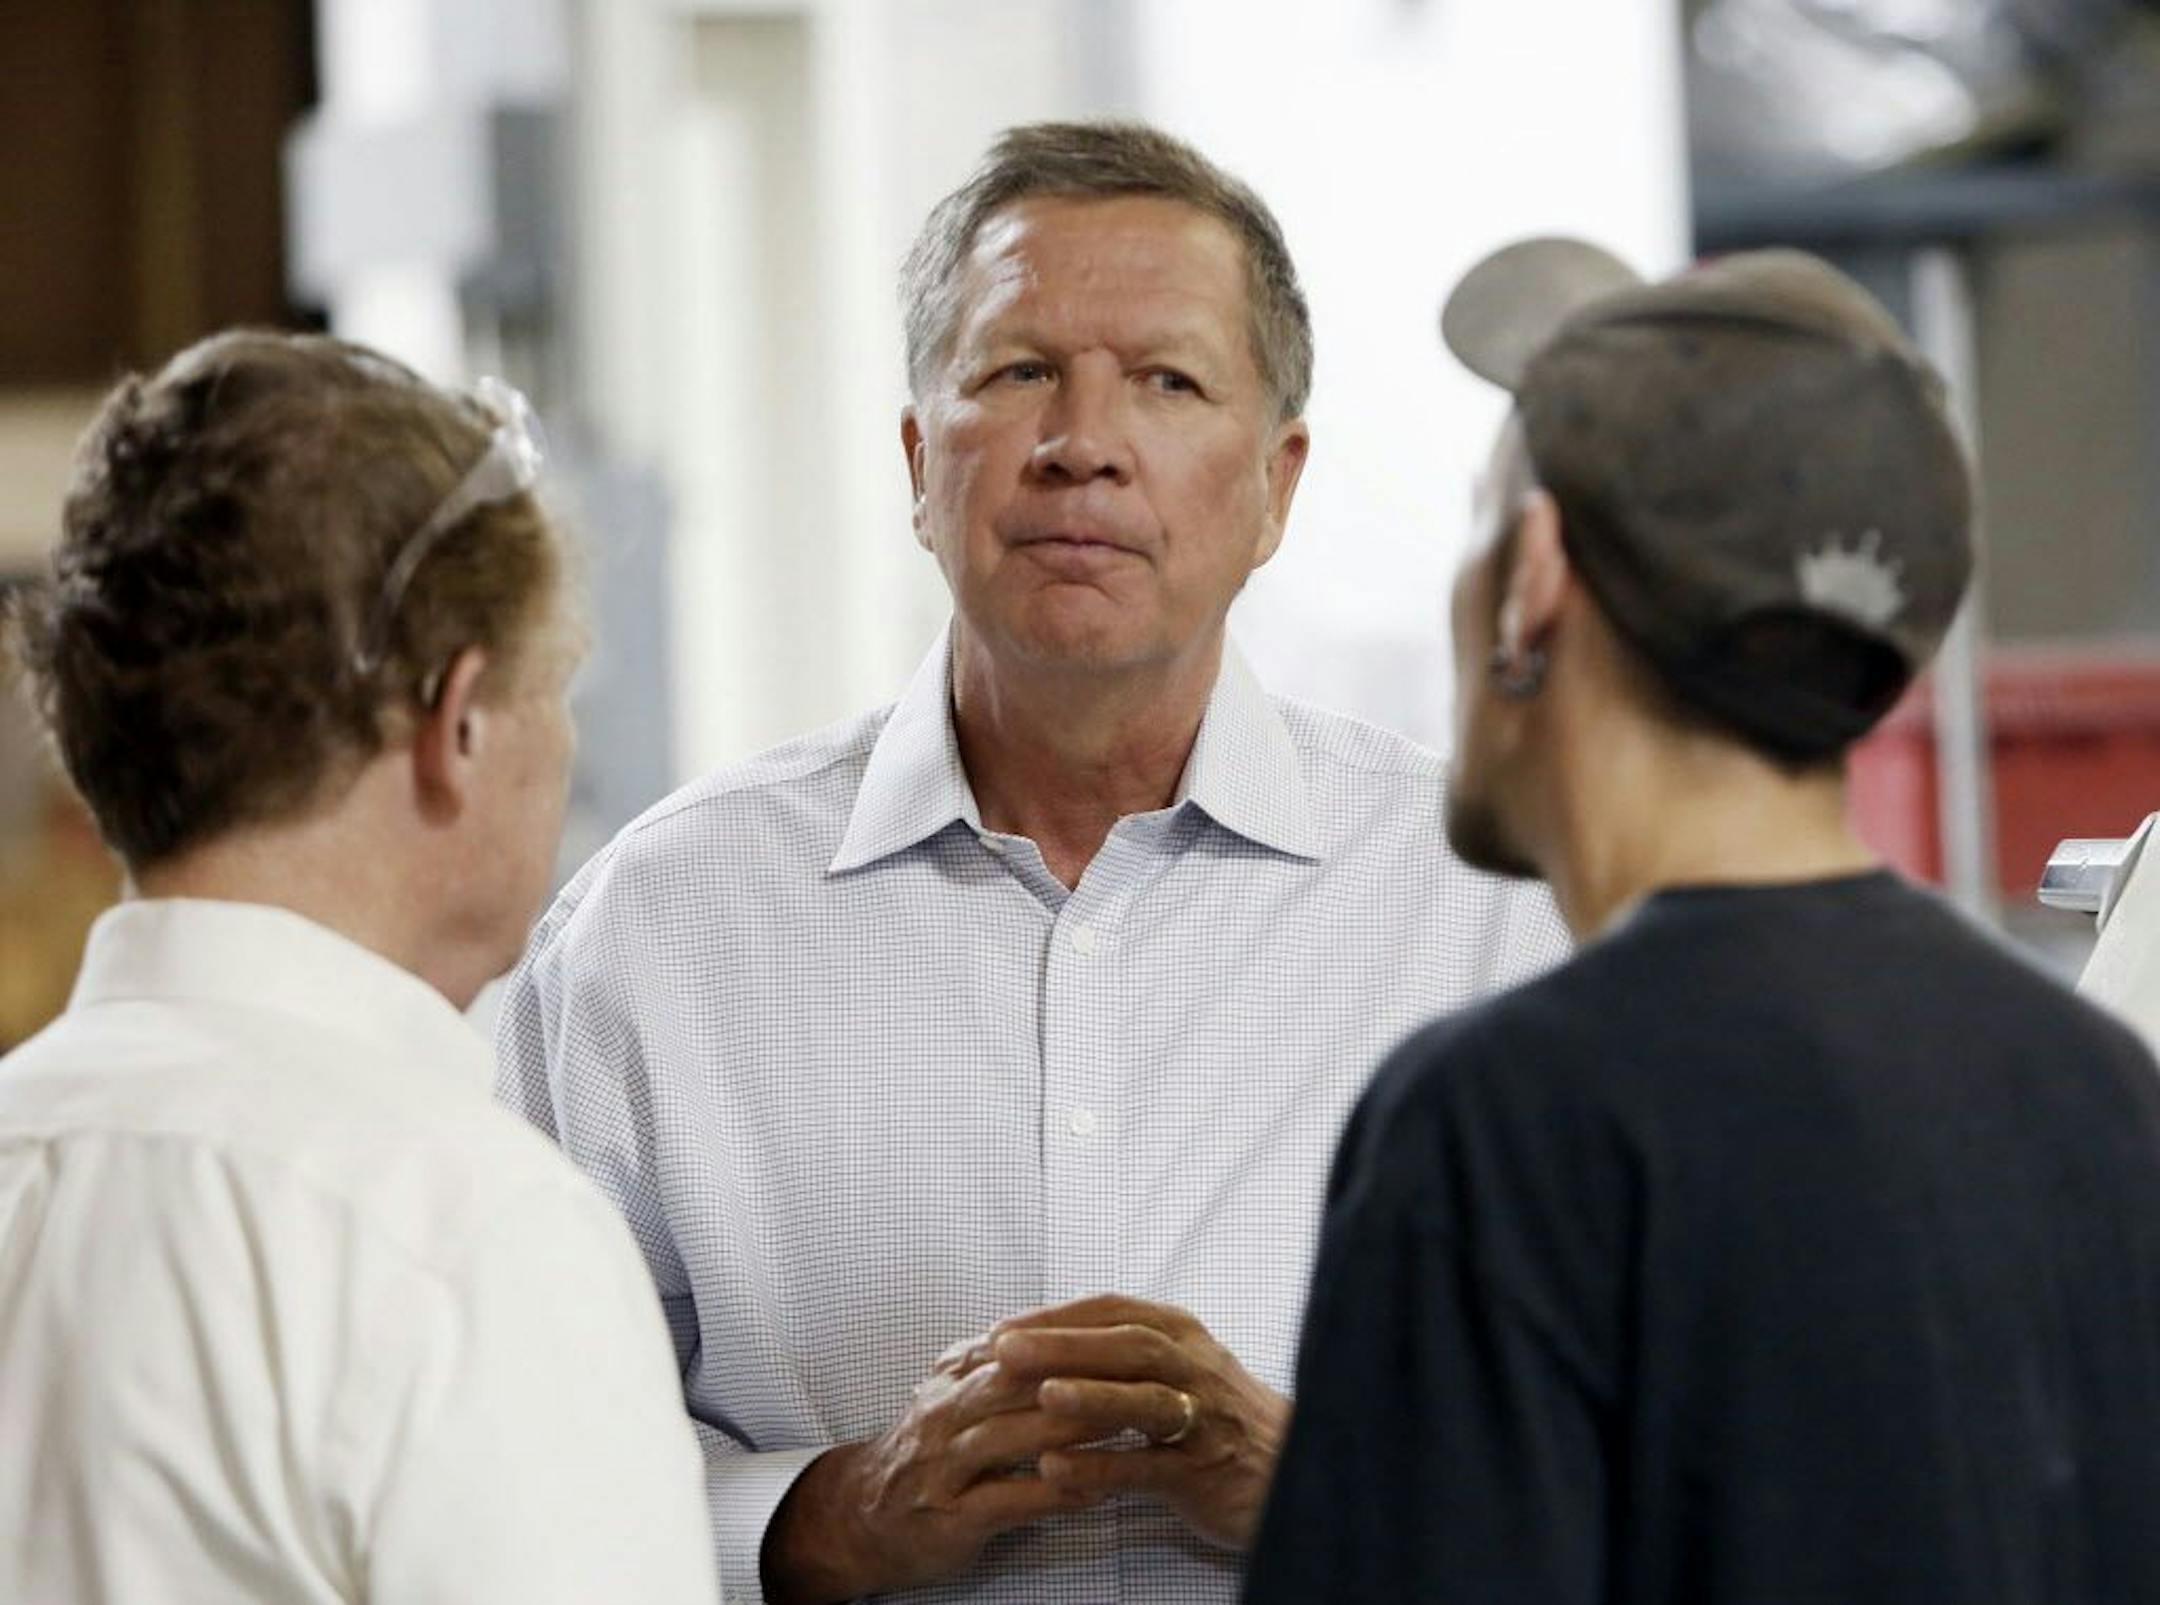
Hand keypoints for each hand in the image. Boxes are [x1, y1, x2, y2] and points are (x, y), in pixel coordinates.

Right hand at [761, 1329, 1107, 1603]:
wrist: (860, 1516)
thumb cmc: (928, 1452)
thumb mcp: (957, 1392)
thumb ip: (1006, 1363)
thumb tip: (1072, 1329)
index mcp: (956, 1376)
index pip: (1021, 1344)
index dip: (1076, 1339)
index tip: (1129, 1337)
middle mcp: (947, 1412)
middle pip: (1020, 1382)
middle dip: (1083, 1377)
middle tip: (1142, 1376)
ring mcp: (946, 1464)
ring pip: (1014, 1436)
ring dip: (1075, 1431)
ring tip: (1129, 1427)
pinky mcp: (950, 1515)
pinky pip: (1008, 1499)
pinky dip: (1054, 1493)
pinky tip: (1095, 1491)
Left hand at [991, 1294, 1288, 1549]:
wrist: (1291, 1468)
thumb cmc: (1217, 1415)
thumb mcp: (1176, 1364)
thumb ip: (1121, 1347)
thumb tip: (1042, 1333)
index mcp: (1180, 1332)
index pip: (1112, 1310)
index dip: (1054, 1316)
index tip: (1001, 1327)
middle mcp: (1193, 1366)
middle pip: (1126, 1344)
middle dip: (1063, 1344)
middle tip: (1004, 1350)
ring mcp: (1203, 1418)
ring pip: (1144, 1401)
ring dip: (1092, 1397)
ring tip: (1043, 1397)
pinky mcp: (1204, 1471)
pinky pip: (1149, 1468)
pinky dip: (1103, 1468)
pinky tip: (1058, 1471)